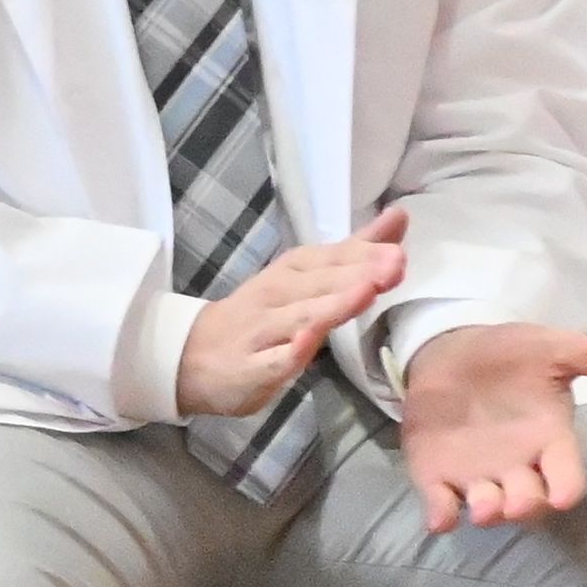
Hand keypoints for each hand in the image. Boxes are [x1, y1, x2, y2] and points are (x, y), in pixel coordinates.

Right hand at [175, 206, 404, 418]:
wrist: (188, 356)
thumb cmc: (260, 316)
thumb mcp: (304, 278)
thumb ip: (351, 253)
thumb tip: (397, 216)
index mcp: (289, 274)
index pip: (325, 258)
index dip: (361, 253)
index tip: (398, 249)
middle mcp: (274, 297)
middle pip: (317, 284)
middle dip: (357, 273)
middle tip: (395, 265)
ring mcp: (260, 333)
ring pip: (299, 316)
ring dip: (332, 304)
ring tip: (366, 292)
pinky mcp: (250, 369)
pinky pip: (271, 360)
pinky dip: (289, 351)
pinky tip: (307, 344)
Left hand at [400, 316, 586, 533]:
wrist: (455, 352)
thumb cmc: (512, 356)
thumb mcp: (553, 349)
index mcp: (549, 439)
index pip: (566, 473)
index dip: (567, 487)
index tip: (564, 498)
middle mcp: (517, 465)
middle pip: (528, 498)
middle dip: (525, 505)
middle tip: (517, 505)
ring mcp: (477, 473)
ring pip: (487, 505)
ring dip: (487, 512)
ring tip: (484, 512)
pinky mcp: (437, 473)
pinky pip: (441, 501)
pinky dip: (441, 513)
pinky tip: (440, 520)